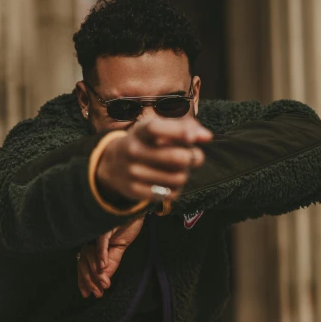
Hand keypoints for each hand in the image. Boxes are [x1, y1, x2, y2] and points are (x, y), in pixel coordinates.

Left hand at [78, 216, 144, 297]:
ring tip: (103, 283)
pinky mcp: (105, 225)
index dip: (83, 280)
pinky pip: (101, 240)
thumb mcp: (118, 250)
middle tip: (98, 293)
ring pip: (91, 254)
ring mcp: (96, 231)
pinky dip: (102, 253)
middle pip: (84, 261)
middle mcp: (90, 237)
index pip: (83, 264)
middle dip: (90, 279)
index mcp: (92, 244)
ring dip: (97, 270)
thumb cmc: (126, 226)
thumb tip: (104, 283)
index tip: (86, 295)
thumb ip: (111, 265)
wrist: (134, 208)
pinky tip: (104, 265)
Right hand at [96, 116, 211, 203]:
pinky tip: (169, 182)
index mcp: (139, 131)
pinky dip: (176, 188)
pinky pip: (169, 194)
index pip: (155, 128)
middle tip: (192, 157)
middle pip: (176, 158)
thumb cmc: (145, 143)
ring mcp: (133, 172)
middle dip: (192, 158)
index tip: (192, 138)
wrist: (113, 165)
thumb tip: (207, 137)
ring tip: (179, 170)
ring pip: (177, 178)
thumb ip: (184, 128)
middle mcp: (133, 150)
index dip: (177, 132)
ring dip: (185, 174)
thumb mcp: (158, 130)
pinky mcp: (135, 191)